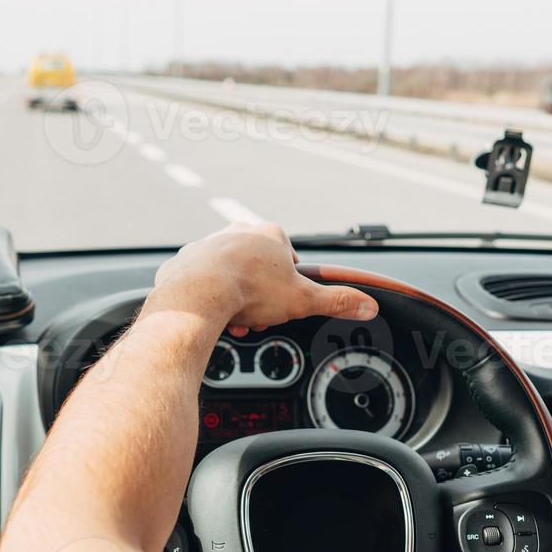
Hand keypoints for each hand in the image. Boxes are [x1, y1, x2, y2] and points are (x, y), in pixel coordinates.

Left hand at [151, 222, 377, 334]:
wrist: (197, 296)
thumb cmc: (250, 292)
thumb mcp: (303, 300)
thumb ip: (336, 301)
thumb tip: (367, 305)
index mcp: (270, 234)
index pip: (289, 257)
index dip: (289, 284)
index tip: (284, 302)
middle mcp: (238, 232)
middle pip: (257, 266)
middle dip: (260, 295)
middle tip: (259, 317)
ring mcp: (208, 244)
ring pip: (229, 273)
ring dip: (235, 296)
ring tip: (236, 320)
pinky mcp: (185, 260)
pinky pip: (200, 279)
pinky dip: (207, 295)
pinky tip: (211, 312)